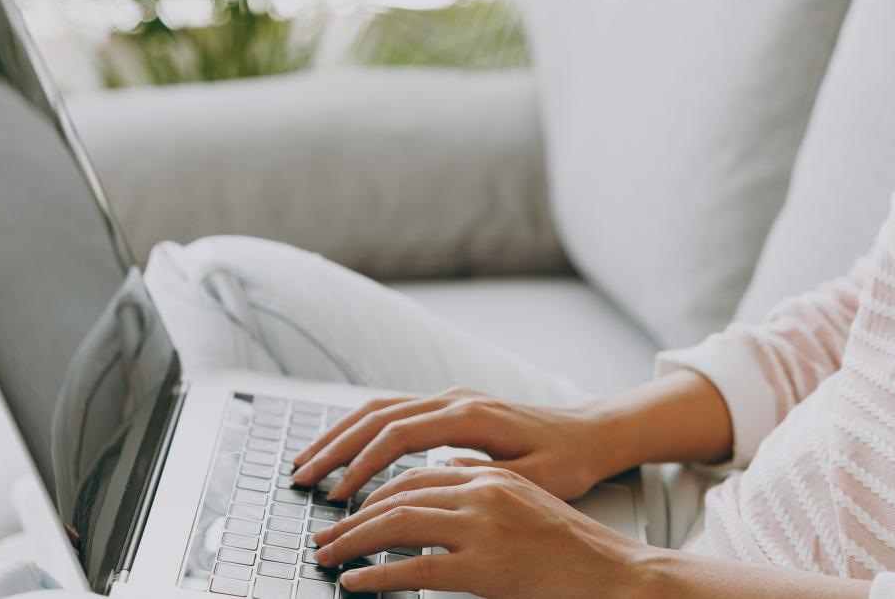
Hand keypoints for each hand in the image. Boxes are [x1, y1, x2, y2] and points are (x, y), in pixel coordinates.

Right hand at [290, 387, 621, 500]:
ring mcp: (451, 400)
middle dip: (334, 446)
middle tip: (301, 477)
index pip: (400, 434)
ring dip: (340, 435)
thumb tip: (438, 478)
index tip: (340, 494)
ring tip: (308, 463)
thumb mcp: (535, 479)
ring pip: (380, 409)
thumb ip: (486, 477)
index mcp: (471, 416)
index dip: (363, 464)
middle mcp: (455, 400)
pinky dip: (362, 431)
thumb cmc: (570, 461)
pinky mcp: (451, 408)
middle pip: (377, 415)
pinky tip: (344, 452)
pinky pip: (394, 413)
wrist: (592, 433)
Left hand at [311, 466, 653, 597]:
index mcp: (490, 476)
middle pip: (397, 496)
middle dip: (351, 517)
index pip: (414, 475)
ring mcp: (483, 528)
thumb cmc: (573, 546)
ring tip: (327, 557)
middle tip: (323, 537)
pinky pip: (414, 568)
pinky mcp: (485, 567)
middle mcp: (482, 492)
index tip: (346, 511)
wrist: (616, 573)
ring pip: (397, 524)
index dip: (372, 492)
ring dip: (352, 542)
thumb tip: (446, 472)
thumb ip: (485, 484)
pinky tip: (355, 582)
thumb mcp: (527, 499)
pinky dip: (376, 575)